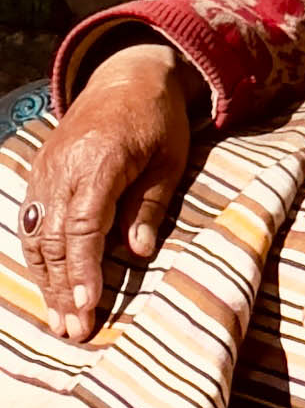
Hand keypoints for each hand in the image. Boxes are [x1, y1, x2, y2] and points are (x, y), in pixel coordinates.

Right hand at [20, 44, 195, 340]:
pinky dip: (38, 257)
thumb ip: (150, 205)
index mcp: (100, 161)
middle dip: (63, 288)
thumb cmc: (158, 120)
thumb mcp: (169, 160)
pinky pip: (33, 222)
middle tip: (74, 330)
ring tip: (60, 320)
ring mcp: (46, 172)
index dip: (84, 268)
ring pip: (38, 235)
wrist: (126, 78)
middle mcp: (64, 169)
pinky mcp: (40, 175)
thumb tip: (137, 254)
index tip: (87, 304)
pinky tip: (48, 286)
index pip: (84, 225)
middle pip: (57, 238)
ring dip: (47, 281)